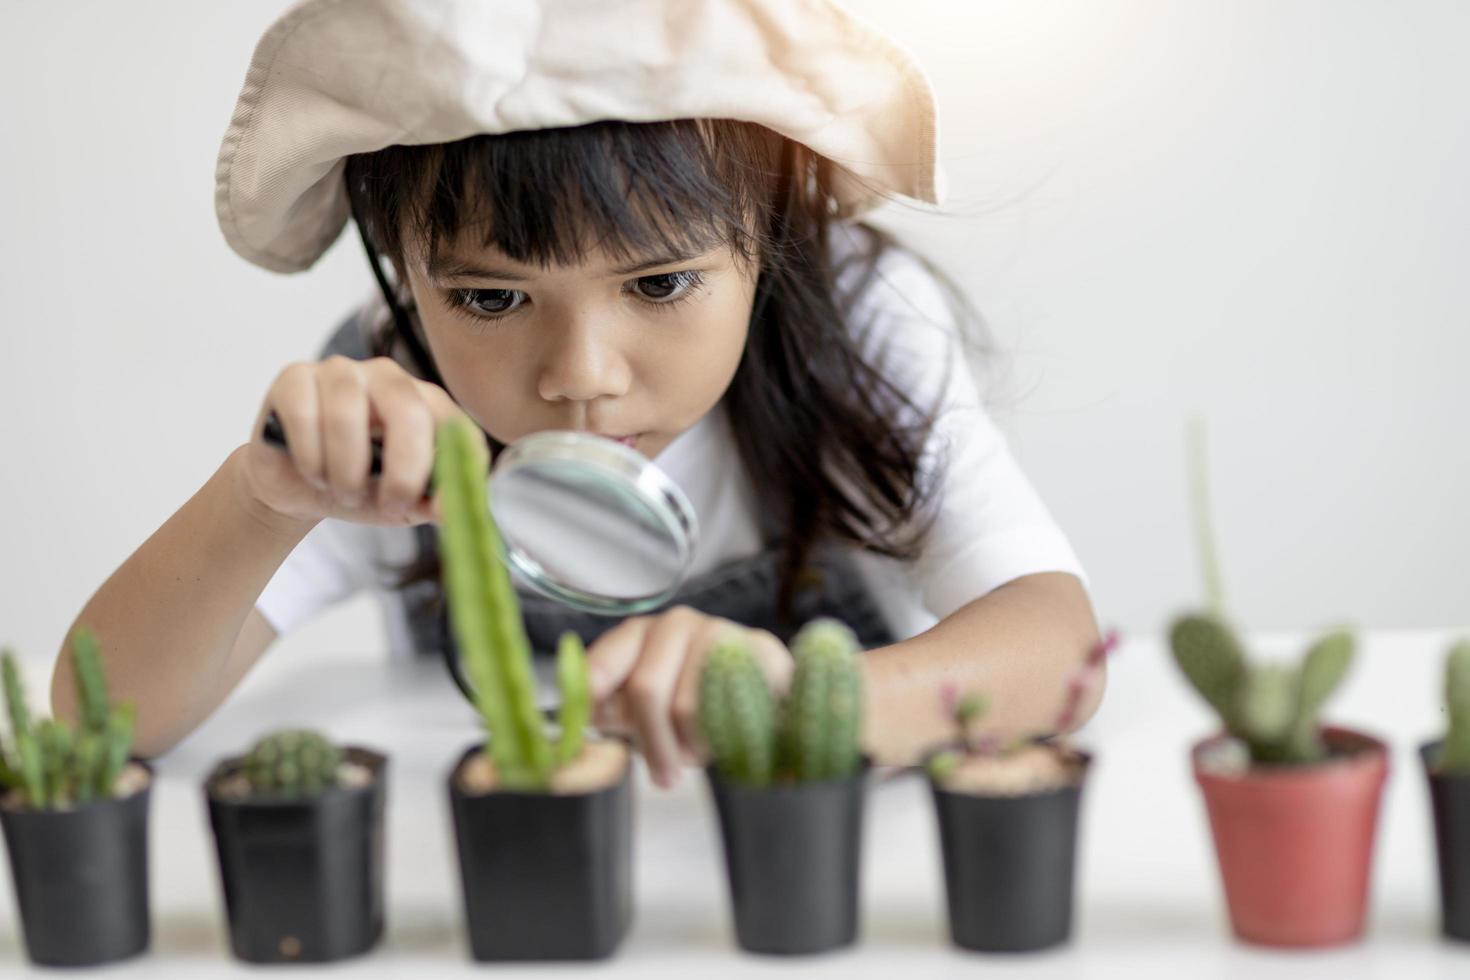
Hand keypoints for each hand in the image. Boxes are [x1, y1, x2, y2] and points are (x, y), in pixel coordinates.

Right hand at [238, 356, 466, 527]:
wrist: (295, 487)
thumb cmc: (357, 486)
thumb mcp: (401, 504)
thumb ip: (431, 504)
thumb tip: (453, 510)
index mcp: (426, 402)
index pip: (457, 426)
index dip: (454, 468)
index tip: (438, 510)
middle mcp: (388, 377)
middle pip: (408, 411)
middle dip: (402, 471)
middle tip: (390, 506)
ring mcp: (340, 370)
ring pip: (347, 416)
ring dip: (346, 472)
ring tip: (343, 492)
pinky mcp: (294, 378)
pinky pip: (304, 415)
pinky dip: (310, 458)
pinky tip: (312, 472)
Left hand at [586, 606, 791, 787]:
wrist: (764, 691)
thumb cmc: (695, 699)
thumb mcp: (648, 708)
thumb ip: (615, 713)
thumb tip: (580, 730)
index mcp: (637, 634)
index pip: (600, 666)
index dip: (591, 702)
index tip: (591, 735)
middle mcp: (674, 624)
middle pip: (646, 689)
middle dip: (653, 743)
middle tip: (663, 776)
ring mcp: (717, 632)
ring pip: (687, 706)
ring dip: (691, 746)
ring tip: (700, 753)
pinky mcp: (757, 649)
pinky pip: (731, 706)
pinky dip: (722, 736)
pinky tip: (725, 739)